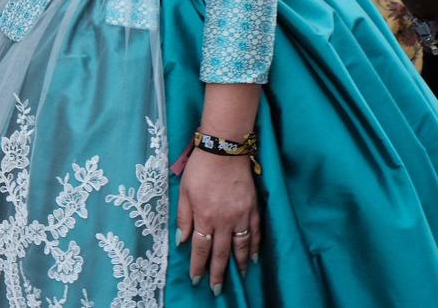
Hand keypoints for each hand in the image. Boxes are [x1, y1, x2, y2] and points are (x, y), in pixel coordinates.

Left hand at [177, 149, 259, 292]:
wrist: (225, 149)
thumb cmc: (200, 168)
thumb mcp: (184, 191)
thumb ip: (184, 218)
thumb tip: (182, 242)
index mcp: (204, 216)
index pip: (201, 248)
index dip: (198, 266)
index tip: (196, 279)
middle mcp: (224, 221)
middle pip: (221, 253)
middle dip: (218, 273)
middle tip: (217, 289)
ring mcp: (241, 216)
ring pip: (240, 247)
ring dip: (237, 265)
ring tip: (237, 278)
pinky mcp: (253, 209)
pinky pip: (255, 233)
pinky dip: (254, 248)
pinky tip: (252, 258)